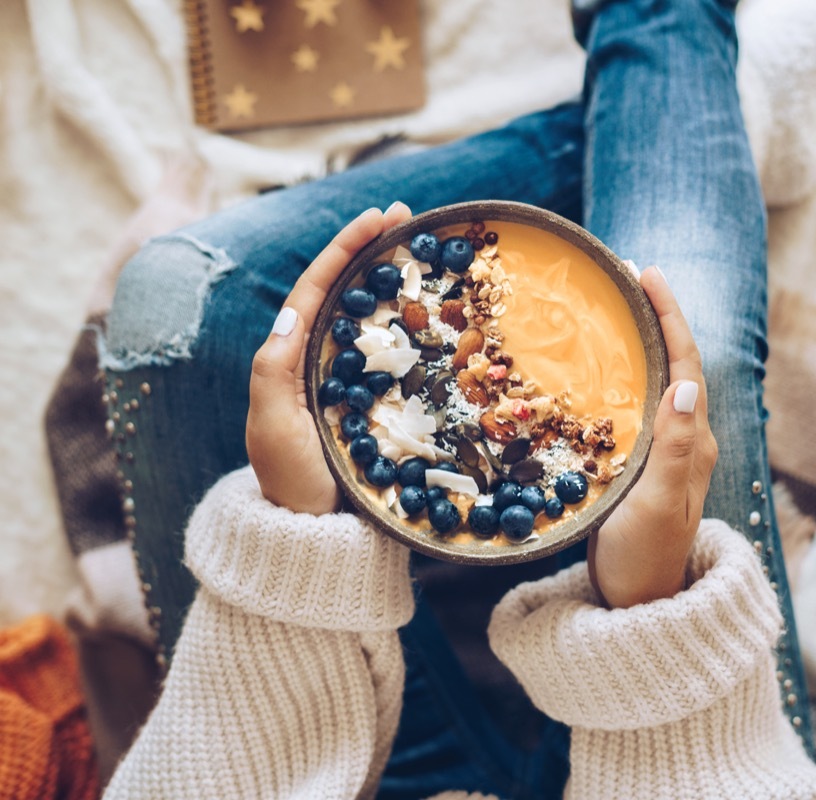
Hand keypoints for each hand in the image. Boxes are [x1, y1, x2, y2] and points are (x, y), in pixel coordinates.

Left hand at [246, 203, 412, 514]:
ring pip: (372, 318)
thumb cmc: (291, 482)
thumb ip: (275, 371)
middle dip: (374, 250)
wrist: (316, 536)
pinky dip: (413, 328)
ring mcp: (350, 383)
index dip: (347, 248)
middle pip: (346, 291)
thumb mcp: (273, 427)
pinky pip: (395, 356)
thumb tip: (294, 311)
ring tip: (425, 251)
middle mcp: (320, 362)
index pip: (317, 287)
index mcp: (291, 357)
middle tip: (411, 219)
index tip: (379, 217)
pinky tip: (439, 316)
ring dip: (396, 281)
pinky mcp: (377, 406)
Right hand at [587, 267, 718, 607]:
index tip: (647, 275)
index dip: (669, 316)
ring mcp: (666, 453)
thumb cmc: (646, 558)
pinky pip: (639, 405)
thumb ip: (675, 447)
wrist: (638, 606)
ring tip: (614, 308)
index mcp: (694, 442)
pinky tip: (599, 368)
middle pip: (676, 363)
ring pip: (658, 381)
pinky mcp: (644, 466)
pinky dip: (625, 374)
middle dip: (656, 317)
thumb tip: (688, 384)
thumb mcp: (658, 503)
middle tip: (626, 278)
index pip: (687, 363)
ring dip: (642, 341)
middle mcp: (687, 440)